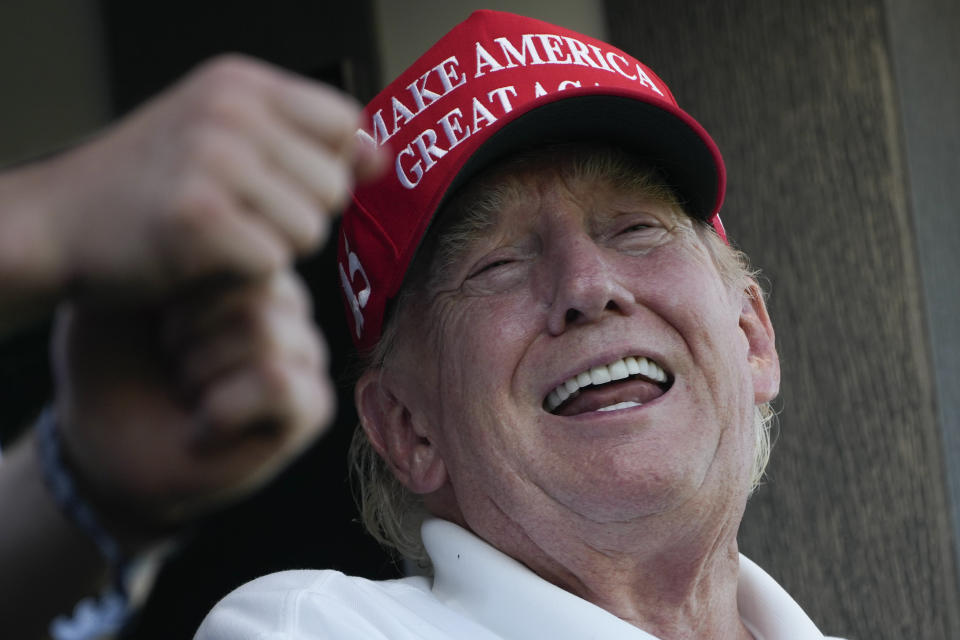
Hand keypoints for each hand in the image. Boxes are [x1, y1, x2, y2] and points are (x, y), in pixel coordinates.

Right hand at [21, 54, 382, 305]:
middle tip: (244, 217)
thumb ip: (302, 141)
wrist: (62, 222)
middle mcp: (230, 112)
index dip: (329, 166)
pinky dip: (247, 272)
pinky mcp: (199, 218)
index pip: (344, 124)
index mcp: (241, 84)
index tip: (286, 184)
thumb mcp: (225, 137)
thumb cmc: (151, 184)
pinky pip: (274, 261)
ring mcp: (213, 161)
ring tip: (226, 235)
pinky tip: (208, 258)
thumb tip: (378, 157)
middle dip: (301, 214)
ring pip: (311, 228)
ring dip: (276, 247)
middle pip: (334, 185)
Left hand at [50, 269, 331, 539]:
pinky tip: (204, 427)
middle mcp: (286, 304)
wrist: (103, 444)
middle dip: (189, 332)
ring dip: (201, 371)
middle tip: (171, 364)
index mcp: (247, 265)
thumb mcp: (124, 290)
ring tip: (186, 393)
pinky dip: (223, 410)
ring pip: (266, 332)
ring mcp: (306, 353)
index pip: (241, 243)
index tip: (155, 322)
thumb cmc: (111, 363)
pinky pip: (278, 383)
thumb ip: (174, 249)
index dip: (184, 288)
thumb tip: (229, 232)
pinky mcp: (313, 405)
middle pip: (255, 287)